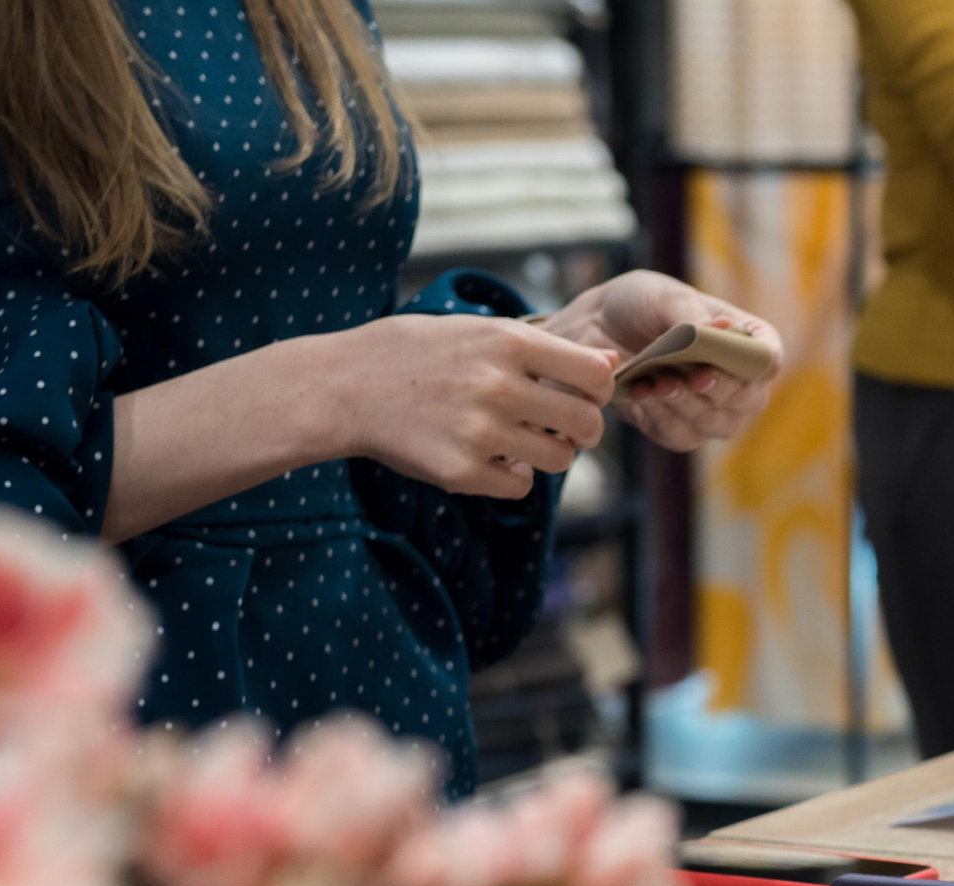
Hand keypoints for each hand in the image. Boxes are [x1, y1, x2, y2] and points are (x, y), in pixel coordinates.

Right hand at [321, 314, 615, 499]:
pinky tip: (488, 457)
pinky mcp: (462, 471)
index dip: (598, 390)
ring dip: (549, 455)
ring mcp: (481, 432)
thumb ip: (543, 349)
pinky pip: (521, 486)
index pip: (596, 376)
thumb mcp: (477, 331)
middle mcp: (499, 386)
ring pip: (560, 460)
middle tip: (560, 427)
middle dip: (582, 430)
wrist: (344, 386)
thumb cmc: (414, 352)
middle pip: (587, 424)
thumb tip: (610, 365)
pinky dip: (512, 476)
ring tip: (520, 440)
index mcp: (508, 343)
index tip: (581, 394)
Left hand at [542, 270, 782, 451]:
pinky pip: (679, 435)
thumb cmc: (642, 303)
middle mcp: (738, 383)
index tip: (729, 357)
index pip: (768, 360)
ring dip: (686, 404)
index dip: (754, 364)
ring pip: (715, 423)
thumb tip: (717, 332)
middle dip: (719, 389)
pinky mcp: (679, 430)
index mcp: (747, 342)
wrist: (597, 324)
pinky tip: (641, 392)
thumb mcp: (664, 296)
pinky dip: (659, 416)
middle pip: (748, 400)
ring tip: (658, 382)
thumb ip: (690, 315)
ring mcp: (712, 412)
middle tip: (694, 377)